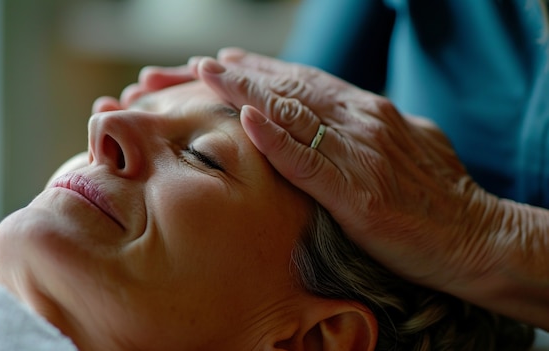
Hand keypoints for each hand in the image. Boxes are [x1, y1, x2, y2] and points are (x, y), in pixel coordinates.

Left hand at [190, 51, 504, 295]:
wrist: (475, 236)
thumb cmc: (437, 196)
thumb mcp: (403, 143)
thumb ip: (367, 129)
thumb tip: (339, 121)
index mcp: (369, 111)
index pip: (304, 81)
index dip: (261, 70)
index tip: (226, 62)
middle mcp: (361, 121)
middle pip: (289, 88)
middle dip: (238, 75)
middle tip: (197, 64)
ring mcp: (359, 153)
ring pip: (293, 113)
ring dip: (245, 92)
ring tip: (206, 74)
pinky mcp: (357, 194)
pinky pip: (308, 161)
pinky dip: (275, 140)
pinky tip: (248, 121)